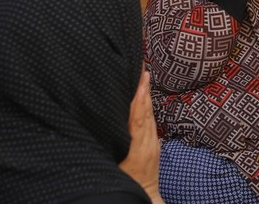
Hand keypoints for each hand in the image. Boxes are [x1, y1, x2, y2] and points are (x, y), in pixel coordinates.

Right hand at [118, 69, 163, 203]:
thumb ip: (112, 148)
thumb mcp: (115, 168)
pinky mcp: (155, 144)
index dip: (139, 98)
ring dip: (147, 95)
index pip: (138, 118)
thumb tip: (104, 129)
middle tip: (143, 68)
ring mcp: (154, 143)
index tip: (140, 80)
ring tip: (144, 75)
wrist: (145, 197)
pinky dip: (148, 107)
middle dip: (144, 89)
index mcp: (137, 148)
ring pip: (150, 114)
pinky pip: (151, 121)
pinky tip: (145, 96)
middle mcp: (148, 143)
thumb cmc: (126, 184)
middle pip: (146, 111)